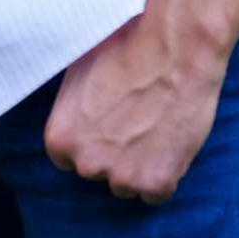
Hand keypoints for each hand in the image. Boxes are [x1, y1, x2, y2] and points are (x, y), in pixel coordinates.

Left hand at [42, 11, 228, 203]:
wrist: (176, 47)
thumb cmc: (128, 45)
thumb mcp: (80, 67)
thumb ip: (71, 105)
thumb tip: (73, 112)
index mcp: (61, 135)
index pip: (66, 156)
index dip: (88, 139)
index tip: (104, 125)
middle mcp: (87, 162)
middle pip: (97, 170)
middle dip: (113, 152)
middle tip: (135, 120)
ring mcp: (123, 176)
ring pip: (127, 184)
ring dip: (139, 166)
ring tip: (156, 126)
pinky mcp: (157, 182)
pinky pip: (157, 192)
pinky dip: (165, 174)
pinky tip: (170, 142)